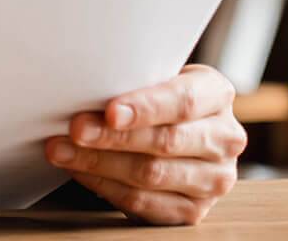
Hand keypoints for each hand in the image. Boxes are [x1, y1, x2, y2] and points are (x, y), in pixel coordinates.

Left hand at [42, 63, 245, 225]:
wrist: (174, 129)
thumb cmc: (155, 97)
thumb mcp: (154, 77)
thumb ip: (133, 79)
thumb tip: (82, 84)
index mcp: (217, 94)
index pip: (184, 101)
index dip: (146, 107)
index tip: (110, 111)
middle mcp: (226, 138)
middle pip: (166, 141)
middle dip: (113, 136)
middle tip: (75, 129)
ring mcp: (215, 179)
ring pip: (152, 174)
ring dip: (99, 163)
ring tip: (61, 150)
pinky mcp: (194, 210)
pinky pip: (143, 203)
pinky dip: (105, 185)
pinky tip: (79, 170)